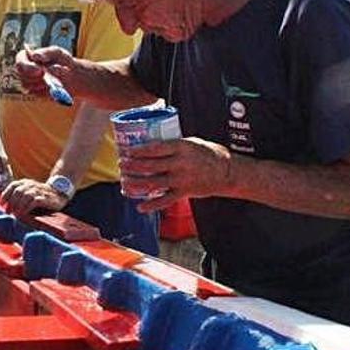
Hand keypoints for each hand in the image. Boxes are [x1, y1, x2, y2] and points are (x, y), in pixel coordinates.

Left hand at [0, 178, 69, 215]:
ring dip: (18, 205)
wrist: (59, 193)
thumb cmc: (41, 195)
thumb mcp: (29, 191)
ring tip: (15, 214)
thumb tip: (6, 205)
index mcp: (26, 182)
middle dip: (11, 202)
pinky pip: (34, 201)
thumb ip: (19, 195)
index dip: (6, 194)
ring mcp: (38, 190)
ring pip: (25, 195)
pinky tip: (24, 213)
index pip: (13, 185)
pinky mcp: (45, 198)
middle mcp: (31, 185)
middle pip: (18, 191)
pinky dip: (27, 208)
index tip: (2, 203)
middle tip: (8, 212)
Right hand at [15, 46, 97, 99]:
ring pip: (27, 87)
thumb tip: (35, 56)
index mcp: (27, 58)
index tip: (40, 70)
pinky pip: (36, 94)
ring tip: (54, 80)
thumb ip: (46, 52)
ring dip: (41, 84)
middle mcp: (25, 71)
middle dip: (33, 78)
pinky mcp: (35, 93)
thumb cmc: (63, 61)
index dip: (26, 67)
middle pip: (21, 76)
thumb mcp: (58, 53)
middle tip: (46, 77)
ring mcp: (29, 83)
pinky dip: (45, 91)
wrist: (72, 76)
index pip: (19, 61)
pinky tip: (53, 87)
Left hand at [119, 137, 234, 212]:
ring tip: (124, 182)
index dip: (138, 151)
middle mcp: (180, 163)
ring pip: (153, 183)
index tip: (126, 151)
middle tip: (121, 165)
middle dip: (132, 166)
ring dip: (136, 183)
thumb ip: (173, 145)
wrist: (227, 172)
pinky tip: (140, 206)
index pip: (154, 148)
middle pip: (150, 165)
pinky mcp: (184, 192)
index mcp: (181, 147)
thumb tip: (152, 144)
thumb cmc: (209, 154)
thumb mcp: (192, 142)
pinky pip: (165, 200)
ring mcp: (182, 179)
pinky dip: (151, 205)